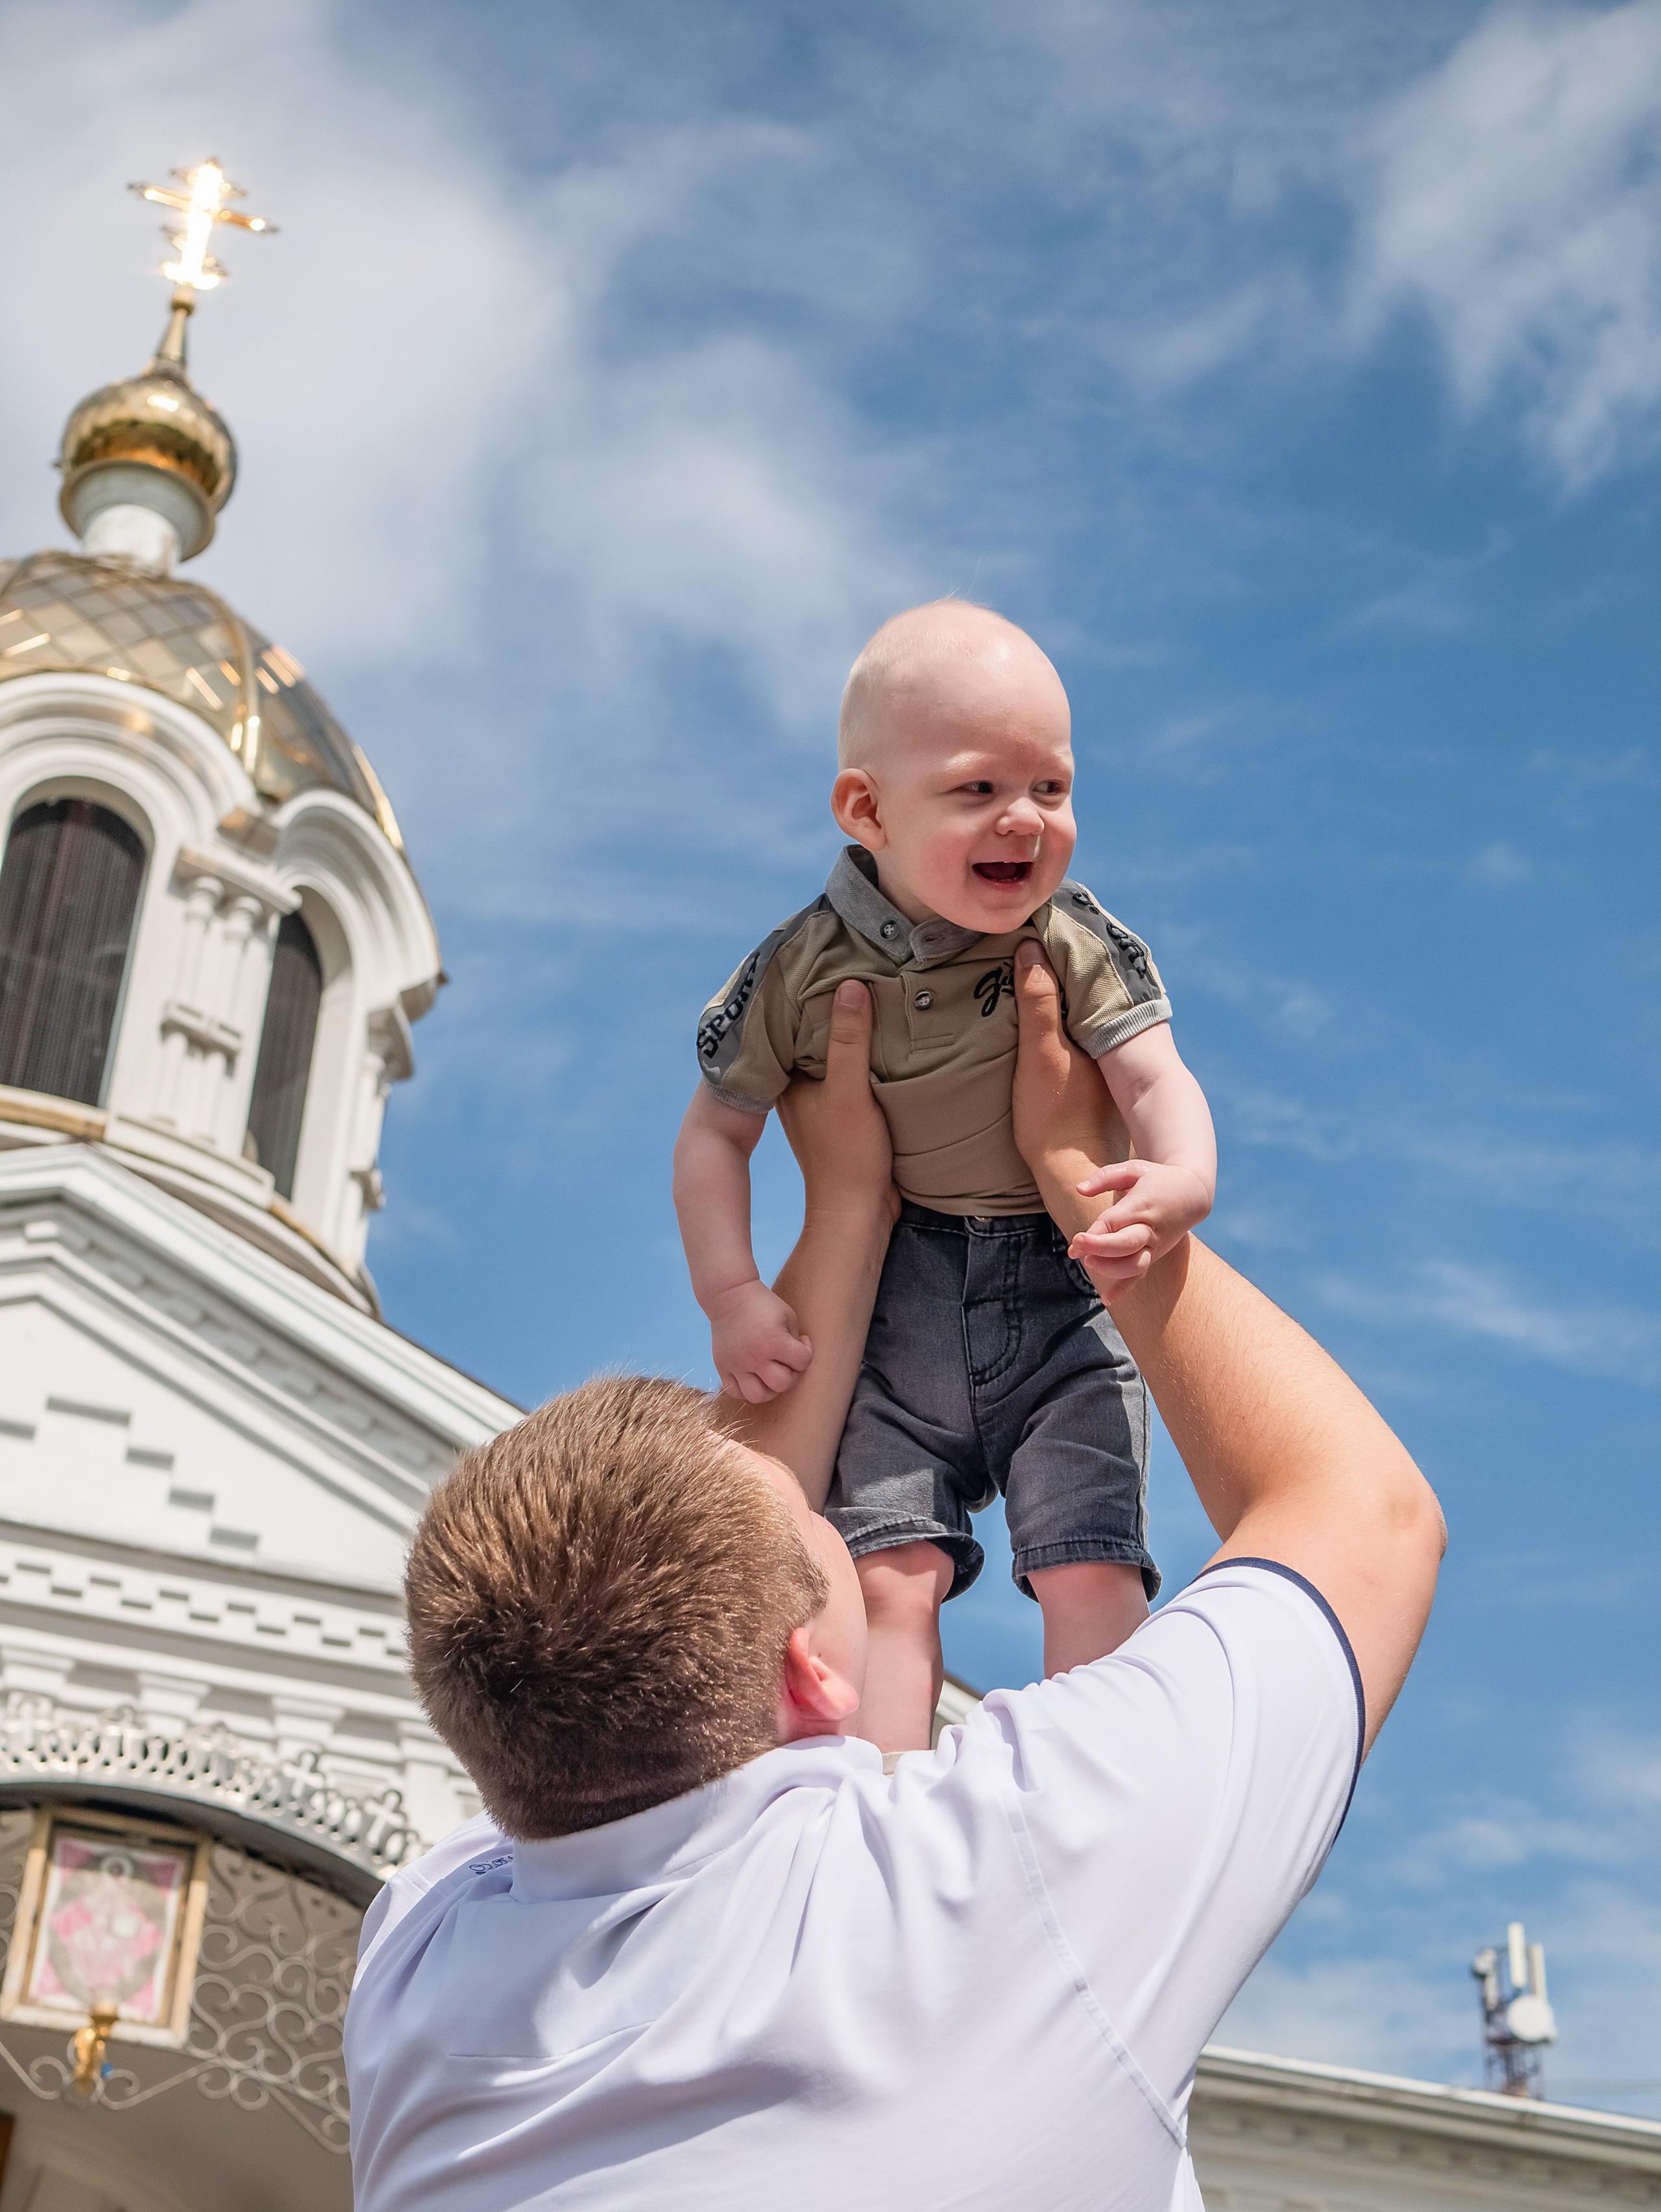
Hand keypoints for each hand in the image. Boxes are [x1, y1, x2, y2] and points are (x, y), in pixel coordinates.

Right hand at [709, 1278, 812, 1403]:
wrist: (729, 1296)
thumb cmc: (763, 1305)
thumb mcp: (788, 1316)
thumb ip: (796, 1341)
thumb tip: (798, 1363)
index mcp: (774, 1340)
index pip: (802, 1362)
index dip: (807, 1352)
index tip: (800, 1341)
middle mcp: (754, 1356)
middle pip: (781, 1385)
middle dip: (790, 1375)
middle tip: (786, 1362)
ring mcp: (736, 1364)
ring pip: (757, 1396)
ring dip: (769, 1389)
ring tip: (770, 1375)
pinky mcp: (722, 1367)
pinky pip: (735, 1392)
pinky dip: (746, 1389)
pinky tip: (752, 1376)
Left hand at [776, 980, 897, 1223]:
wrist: (861, 1212)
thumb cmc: (849, 1157)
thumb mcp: (851, 1093)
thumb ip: (849, 1042)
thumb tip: (849, 986)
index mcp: (786, 1076)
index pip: (791, 1019)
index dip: (807, 989)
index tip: (826, 956)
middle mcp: (797, 1082)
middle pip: (813, 1030)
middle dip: (832, 1002)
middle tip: (857, 960)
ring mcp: (820, 1096)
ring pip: (833, 1047)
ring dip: (852, 1025)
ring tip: (875, 984)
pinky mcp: (844, 1107)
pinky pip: (852, 1065)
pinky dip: (866, 1048)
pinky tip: (888, 1030)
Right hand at [1011, 941, 1129, 1202]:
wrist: (1069, 1172)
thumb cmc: (1052, 1114)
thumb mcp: (1039, 1054)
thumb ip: (1038, 1004)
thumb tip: (1031, 950)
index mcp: (1099, 1028)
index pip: (1085, 974)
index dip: (1066, 950)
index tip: (1044, 924)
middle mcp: (1108, 1041)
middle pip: (1087, 992)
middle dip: (1066, 968)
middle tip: (1037, 939)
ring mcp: (1101, 1062)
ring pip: (1084, 1014)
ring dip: (1066, 994)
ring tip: (1037, 968)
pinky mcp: (1090, 1080)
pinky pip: (1079, 1034)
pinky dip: (1065, 1018)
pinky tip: (1046, 1016)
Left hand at [1067, 1158, 1213, 1303]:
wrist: (1192, 1194)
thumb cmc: (1157, 1179)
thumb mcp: (1133, 1168)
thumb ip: (1104, 1177)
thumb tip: (1079, 1189)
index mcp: (1142, 1205)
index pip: (1115, 1222)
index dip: (1094, 1233)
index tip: (1075, 1241)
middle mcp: (1150, 1228)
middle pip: (1125, 1244)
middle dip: (1099, 1249)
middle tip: (1077, 1250)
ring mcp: (1154, 1244)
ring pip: (1135, 1264)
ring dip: (1110, 1269)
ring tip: (1089, 1262)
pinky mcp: (1154, 1254)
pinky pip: (1140, 1275)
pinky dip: (1124, 1288)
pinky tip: (1107, 1299)